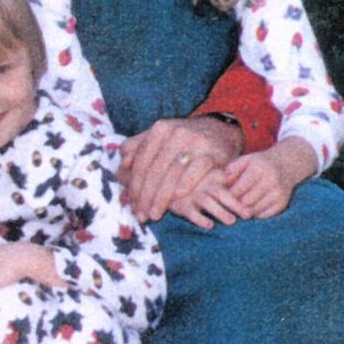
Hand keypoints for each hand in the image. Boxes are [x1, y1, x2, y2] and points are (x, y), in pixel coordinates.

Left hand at [119, 116, 242, 222]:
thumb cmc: (183, 140)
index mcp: (160, 128)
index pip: (142, 161)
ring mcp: (196, 142)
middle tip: (141, 215)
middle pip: (155, 170)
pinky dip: (184, 186)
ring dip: (161, 198)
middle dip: (146, 196)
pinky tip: (176, 201)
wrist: (220, 131)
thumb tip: (122, 164)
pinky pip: (196, 172)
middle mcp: (176, 132)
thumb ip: (138, 147)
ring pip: (172, 174)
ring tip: (154, 214)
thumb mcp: (160, 137)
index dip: (135, 185)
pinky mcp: (213, 153)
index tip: (132, 203)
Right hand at [168, 169, 250, 228]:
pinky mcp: (181, 207)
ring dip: (220, 212)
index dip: (240, 200)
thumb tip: (251, 195)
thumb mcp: (214, 184)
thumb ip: (230, 186)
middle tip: (248, 216)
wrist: (172, 191)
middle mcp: (203, 188)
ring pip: (207, 202)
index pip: (229, 190)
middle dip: (234, 205)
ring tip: (232, 221)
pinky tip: (209, 226)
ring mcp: (192, 197)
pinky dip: (200, 219)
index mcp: (213, 183)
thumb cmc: (200, 191)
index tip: (251, 213)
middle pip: (220, 194)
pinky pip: (191, 213)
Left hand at [223, 138, 316, 218]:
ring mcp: (278, 193)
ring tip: (236, 206)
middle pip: (245, 202)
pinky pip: (263, 215)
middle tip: (225, 205)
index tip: (219, 197)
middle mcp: (270, 181)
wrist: (287, 164)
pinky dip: (254, 213)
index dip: (227, 195)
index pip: (238, 189)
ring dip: (243, 211)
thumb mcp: (245, 160)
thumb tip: (219, 183)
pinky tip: (250, 207)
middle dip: (234, 205)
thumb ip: (231, 170)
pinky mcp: (282, 203)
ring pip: (254, 210)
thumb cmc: (259, 163)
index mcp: (258, 169)